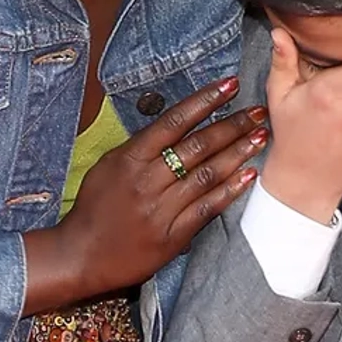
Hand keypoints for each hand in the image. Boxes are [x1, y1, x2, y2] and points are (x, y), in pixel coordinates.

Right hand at [23, 78, 267, 311]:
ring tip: (260, 137)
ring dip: (238, 153)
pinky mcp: (172, 236)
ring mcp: (161, 209)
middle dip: (232, 125)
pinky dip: (230, 190)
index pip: (174, 121)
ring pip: (207, 174)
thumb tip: (172, 127)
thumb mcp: (108, 168)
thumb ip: (139, 148)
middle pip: (198, 145)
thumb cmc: (93, 210)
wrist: (81, 256)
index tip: (229, 86)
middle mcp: (148, 181)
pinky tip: (248, 175)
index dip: (205, 101)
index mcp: (130, 159)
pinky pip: (207, 208)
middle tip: (258, 111)